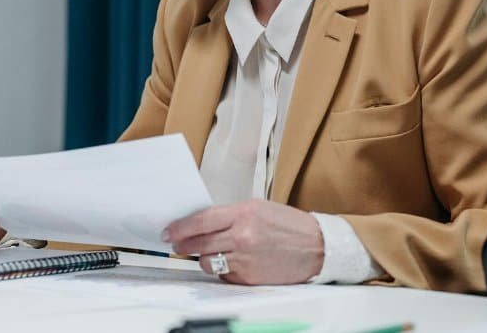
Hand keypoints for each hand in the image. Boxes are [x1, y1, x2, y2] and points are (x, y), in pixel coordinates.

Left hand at [164, 199, 323, 284]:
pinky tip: (233, 262)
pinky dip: (224, 270)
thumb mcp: (260, 208)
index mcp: (245, 213)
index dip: (181, 227)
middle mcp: (243, 236)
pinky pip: (224, 275)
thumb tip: (203, 223)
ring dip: (205, 258)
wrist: (317, 247)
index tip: (170, 231)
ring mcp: (245, 259)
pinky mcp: (249, 278)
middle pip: (199, 243)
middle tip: (178, 245)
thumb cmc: (290, 226)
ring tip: (210, 253)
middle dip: (184, 244)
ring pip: (208, 261)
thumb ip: (232, 215)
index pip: (202, 220)